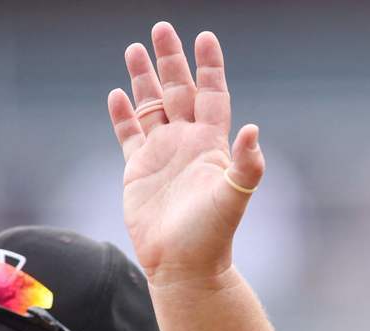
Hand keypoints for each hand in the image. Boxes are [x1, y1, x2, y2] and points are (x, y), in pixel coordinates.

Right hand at [107, 22, 264, 286]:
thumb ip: (247, 163)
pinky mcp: (137, 170)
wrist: (183, 265)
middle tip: (162, 27)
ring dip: (143, 79)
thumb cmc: (212, 234)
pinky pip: (128, 134)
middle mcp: (187, 144)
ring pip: (151, 107)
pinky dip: (122, 115)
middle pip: (178, 91)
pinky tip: (116, 94)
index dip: (209, 67)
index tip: (206, 37)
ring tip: (134, 49)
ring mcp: (161, 155)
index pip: (212, 95)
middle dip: (171, 60)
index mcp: (211, 145)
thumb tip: (253, 129)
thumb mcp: (233, 195)